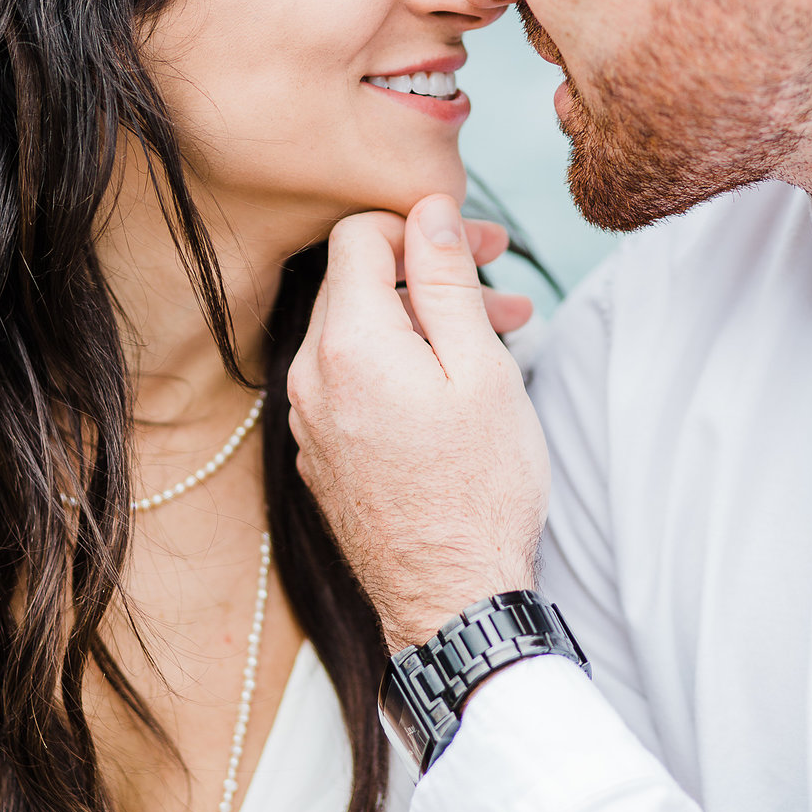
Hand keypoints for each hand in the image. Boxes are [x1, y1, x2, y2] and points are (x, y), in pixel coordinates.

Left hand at [287, 194, 548, 653]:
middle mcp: (310, 376)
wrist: (450, 601)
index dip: (418, 226)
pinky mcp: (320, 451)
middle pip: (357, 282)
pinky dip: (399, 364)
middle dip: (428, 271)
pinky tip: (456, 382)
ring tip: (503, 331)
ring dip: (422, 319)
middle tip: (501, 283)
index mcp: (346, 344)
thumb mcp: (480, 368)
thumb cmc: (478, 489)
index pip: (357, 236)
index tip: (474, 245)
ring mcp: (308, 418)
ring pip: (359, 334)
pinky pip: (351, 381)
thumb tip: (428, 210)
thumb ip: (446, 279)